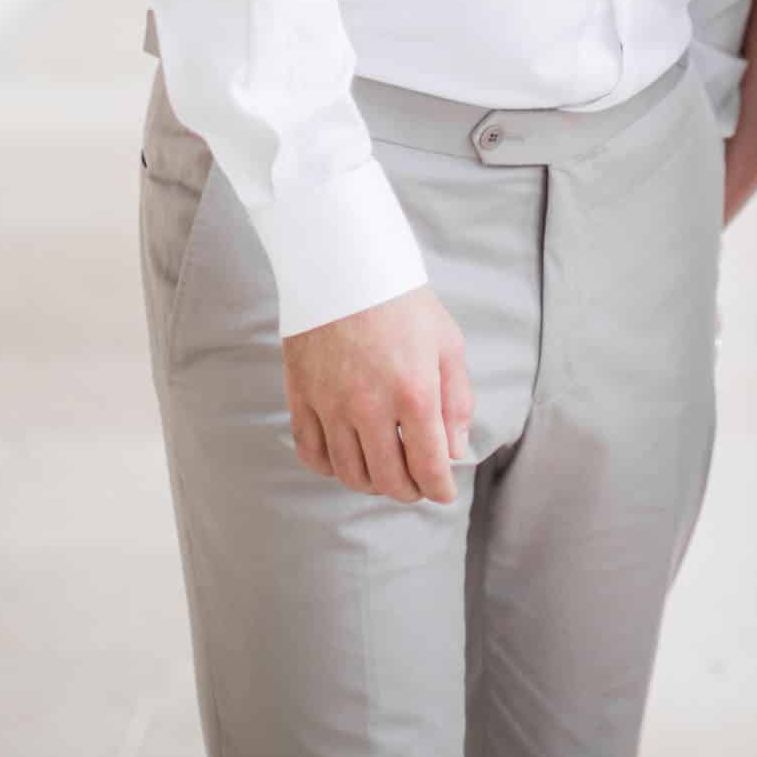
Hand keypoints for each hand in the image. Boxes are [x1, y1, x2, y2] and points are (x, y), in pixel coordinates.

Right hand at [281, 283, 473, 505]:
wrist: (346, 264)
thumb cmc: (404, 302)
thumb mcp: (447, 343)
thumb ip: (456, 401)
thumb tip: (455, 452)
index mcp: (414, 393)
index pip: (428, 466)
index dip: (439, 488)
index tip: (443, 492)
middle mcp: (369, 407)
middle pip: (388, 479)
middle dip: (408, 491)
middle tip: (417, 485)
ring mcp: (330, 405)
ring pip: (349, 474)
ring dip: (371, 484)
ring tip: (385, 473)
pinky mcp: (300, 397)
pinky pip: (312, 454)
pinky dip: (331, 468)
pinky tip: (347, 459)